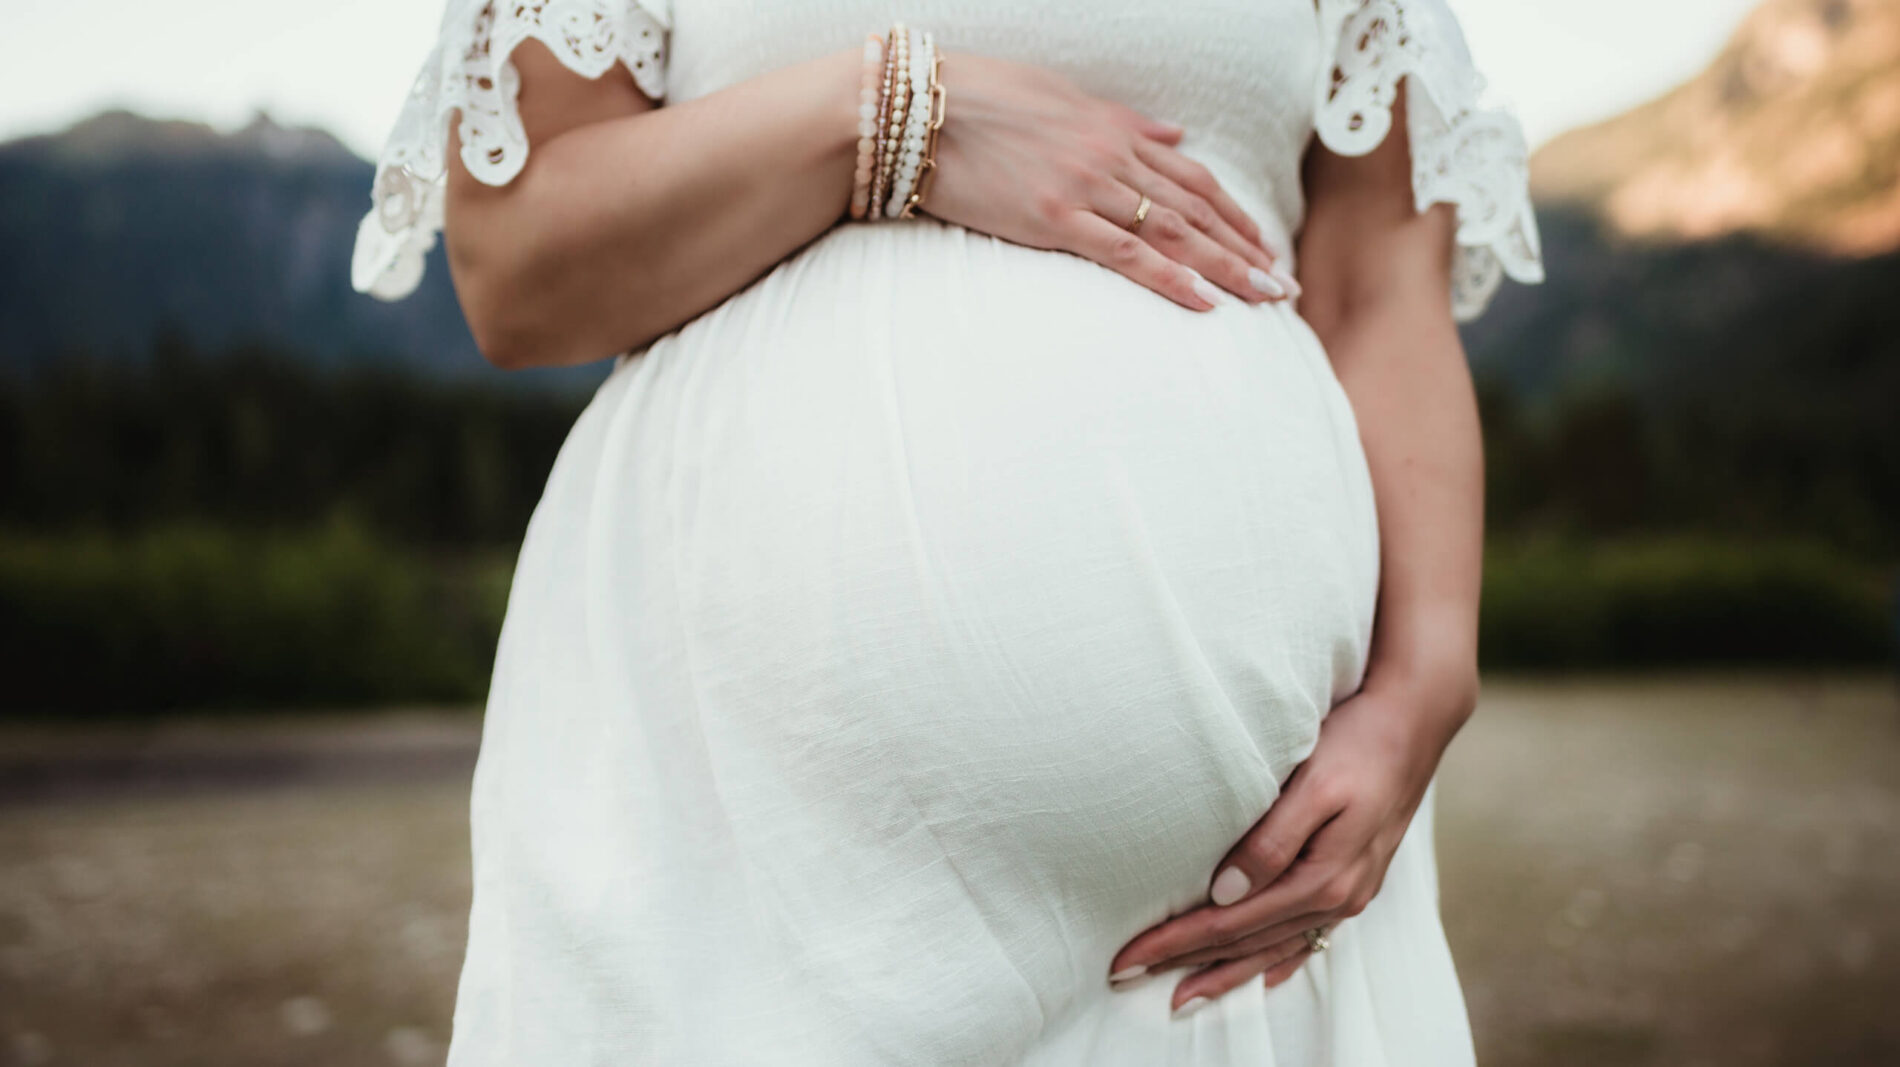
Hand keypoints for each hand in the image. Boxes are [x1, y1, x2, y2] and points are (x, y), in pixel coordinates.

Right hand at [923, 52, 1299, 310]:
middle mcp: (1110, 157)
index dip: (1233, 215)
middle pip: (1196, 209)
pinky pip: (1126, 253)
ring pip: (1174, 232)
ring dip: (1224, 267)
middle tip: (1283, 286)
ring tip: (1263, 298)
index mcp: (1113, 129)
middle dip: (1245, 249)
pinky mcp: (1054, 216)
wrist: (918, 109)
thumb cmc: (979, 98)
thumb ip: (1122, 121)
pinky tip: (1204, 302)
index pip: (1191, 179)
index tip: (1263, 245)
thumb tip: (1172, 135)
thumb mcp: (1061, 96)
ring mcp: (1085, 186)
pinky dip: (1170, 278)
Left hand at [1105, 669, 1475, 1013]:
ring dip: (1227, 971)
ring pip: (1275, 947)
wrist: (1415, 721)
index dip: (1177, 942)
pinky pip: (1309, 937)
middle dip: (1187, 962)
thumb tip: (1224, 892)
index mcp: (1324, 878)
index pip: (1232, 923)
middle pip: (1248, 942)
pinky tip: (1262, 976)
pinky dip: (1278, 960)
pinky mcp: (1353, 880)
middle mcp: (1340, 897)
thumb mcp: (1313, 783)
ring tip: (1184, 994)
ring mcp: (1350, 893)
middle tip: (1128, 975)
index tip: (1130, 956)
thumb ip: (1271, 841)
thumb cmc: (1358, 742)